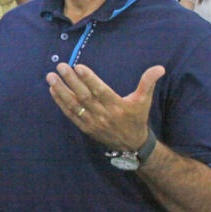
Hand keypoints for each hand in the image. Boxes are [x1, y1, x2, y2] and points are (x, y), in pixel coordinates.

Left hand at [46, 63, 164, 150]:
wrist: (131, 145)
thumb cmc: (136, 118)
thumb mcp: (144, 100)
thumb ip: (148, 82)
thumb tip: (160, 67)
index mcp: (117, 106)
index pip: (101, 91)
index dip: (89, 79)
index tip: (78, 66)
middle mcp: (103, 114)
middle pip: (84, 96)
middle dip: (71, 81)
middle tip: (61, 67)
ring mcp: (92, 122)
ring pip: (74, 105)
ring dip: (61, 90)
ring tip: (50, 77)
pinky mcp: (85, 127)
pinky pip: (70, 114)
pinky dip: (60, 102)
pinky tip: (52, 90)